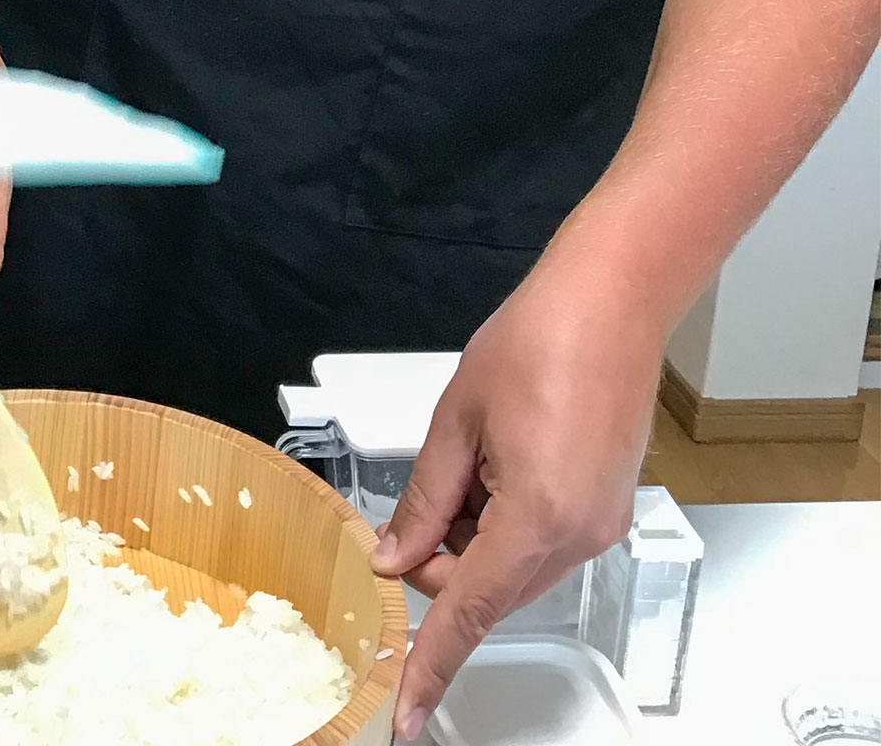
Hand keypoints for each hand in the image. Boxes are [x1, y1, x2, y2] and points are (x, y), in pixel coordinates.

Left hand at [373, 265, 662, 737]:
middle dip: (441, 563)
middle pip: (487, 590)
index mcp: (536, 518)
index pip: (469, 613)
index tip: (408, 710)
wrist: (611, 302)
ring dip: (472, 538)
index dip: (431, 663)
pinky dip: (502, 522)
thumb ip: (423, 499)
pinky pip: (539, 541)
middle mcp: (578, 535)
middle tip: (411, 509)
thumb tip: (395, 556)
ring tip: (463, 462)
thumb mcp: (456, 421)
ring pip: (513, 567)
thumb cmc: (539, 340)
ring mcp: (598, 525)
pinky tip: (490, 467)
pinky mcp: (605, 509)